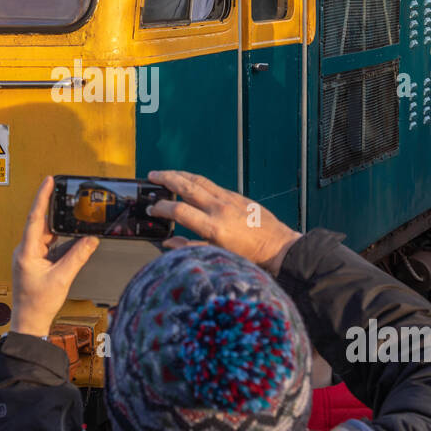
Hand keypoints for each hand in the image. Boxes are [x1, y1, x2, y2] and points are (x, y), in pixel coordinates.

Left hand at [11, 176, 98, 335]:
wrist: (29, 322)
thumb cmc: (39, 304)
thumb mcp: (62, 279)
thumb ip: (77, 257)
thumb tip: (90, 240)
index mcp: (27, 251)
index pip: (35, 218)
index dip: (42, 197)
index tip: (48, 181)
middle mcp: (25, 250)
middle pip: (41, 223)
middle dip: (54, 208)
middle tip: (66, 191)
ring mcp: (29, 255)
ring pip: (46, 233)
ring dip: (59, 226)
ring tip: (73, 213)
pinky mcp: (34, 260)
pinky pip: (48, 244)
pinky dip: (60, 239)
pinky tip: (71, 236)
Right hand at [146, 170, 301, 275]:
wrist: (278, 246)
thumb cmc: (248, 256)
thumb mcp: (216, 256)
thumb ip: (189, 247)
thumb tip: (168, 242)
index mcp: (213, 227)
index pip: (179, 210)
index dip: (161, 208)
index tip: (151, 209)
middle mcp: (219, 209)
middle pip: (186, 186)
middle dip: (166, 179)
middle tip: (152, 176)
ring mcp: (229, 199)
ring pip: (199, 180)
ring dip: (179, 174)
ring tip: (165, 173)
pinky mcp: (236, 196)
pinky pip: (211, 183)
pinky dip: (195, 180)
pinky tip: (188, 180)